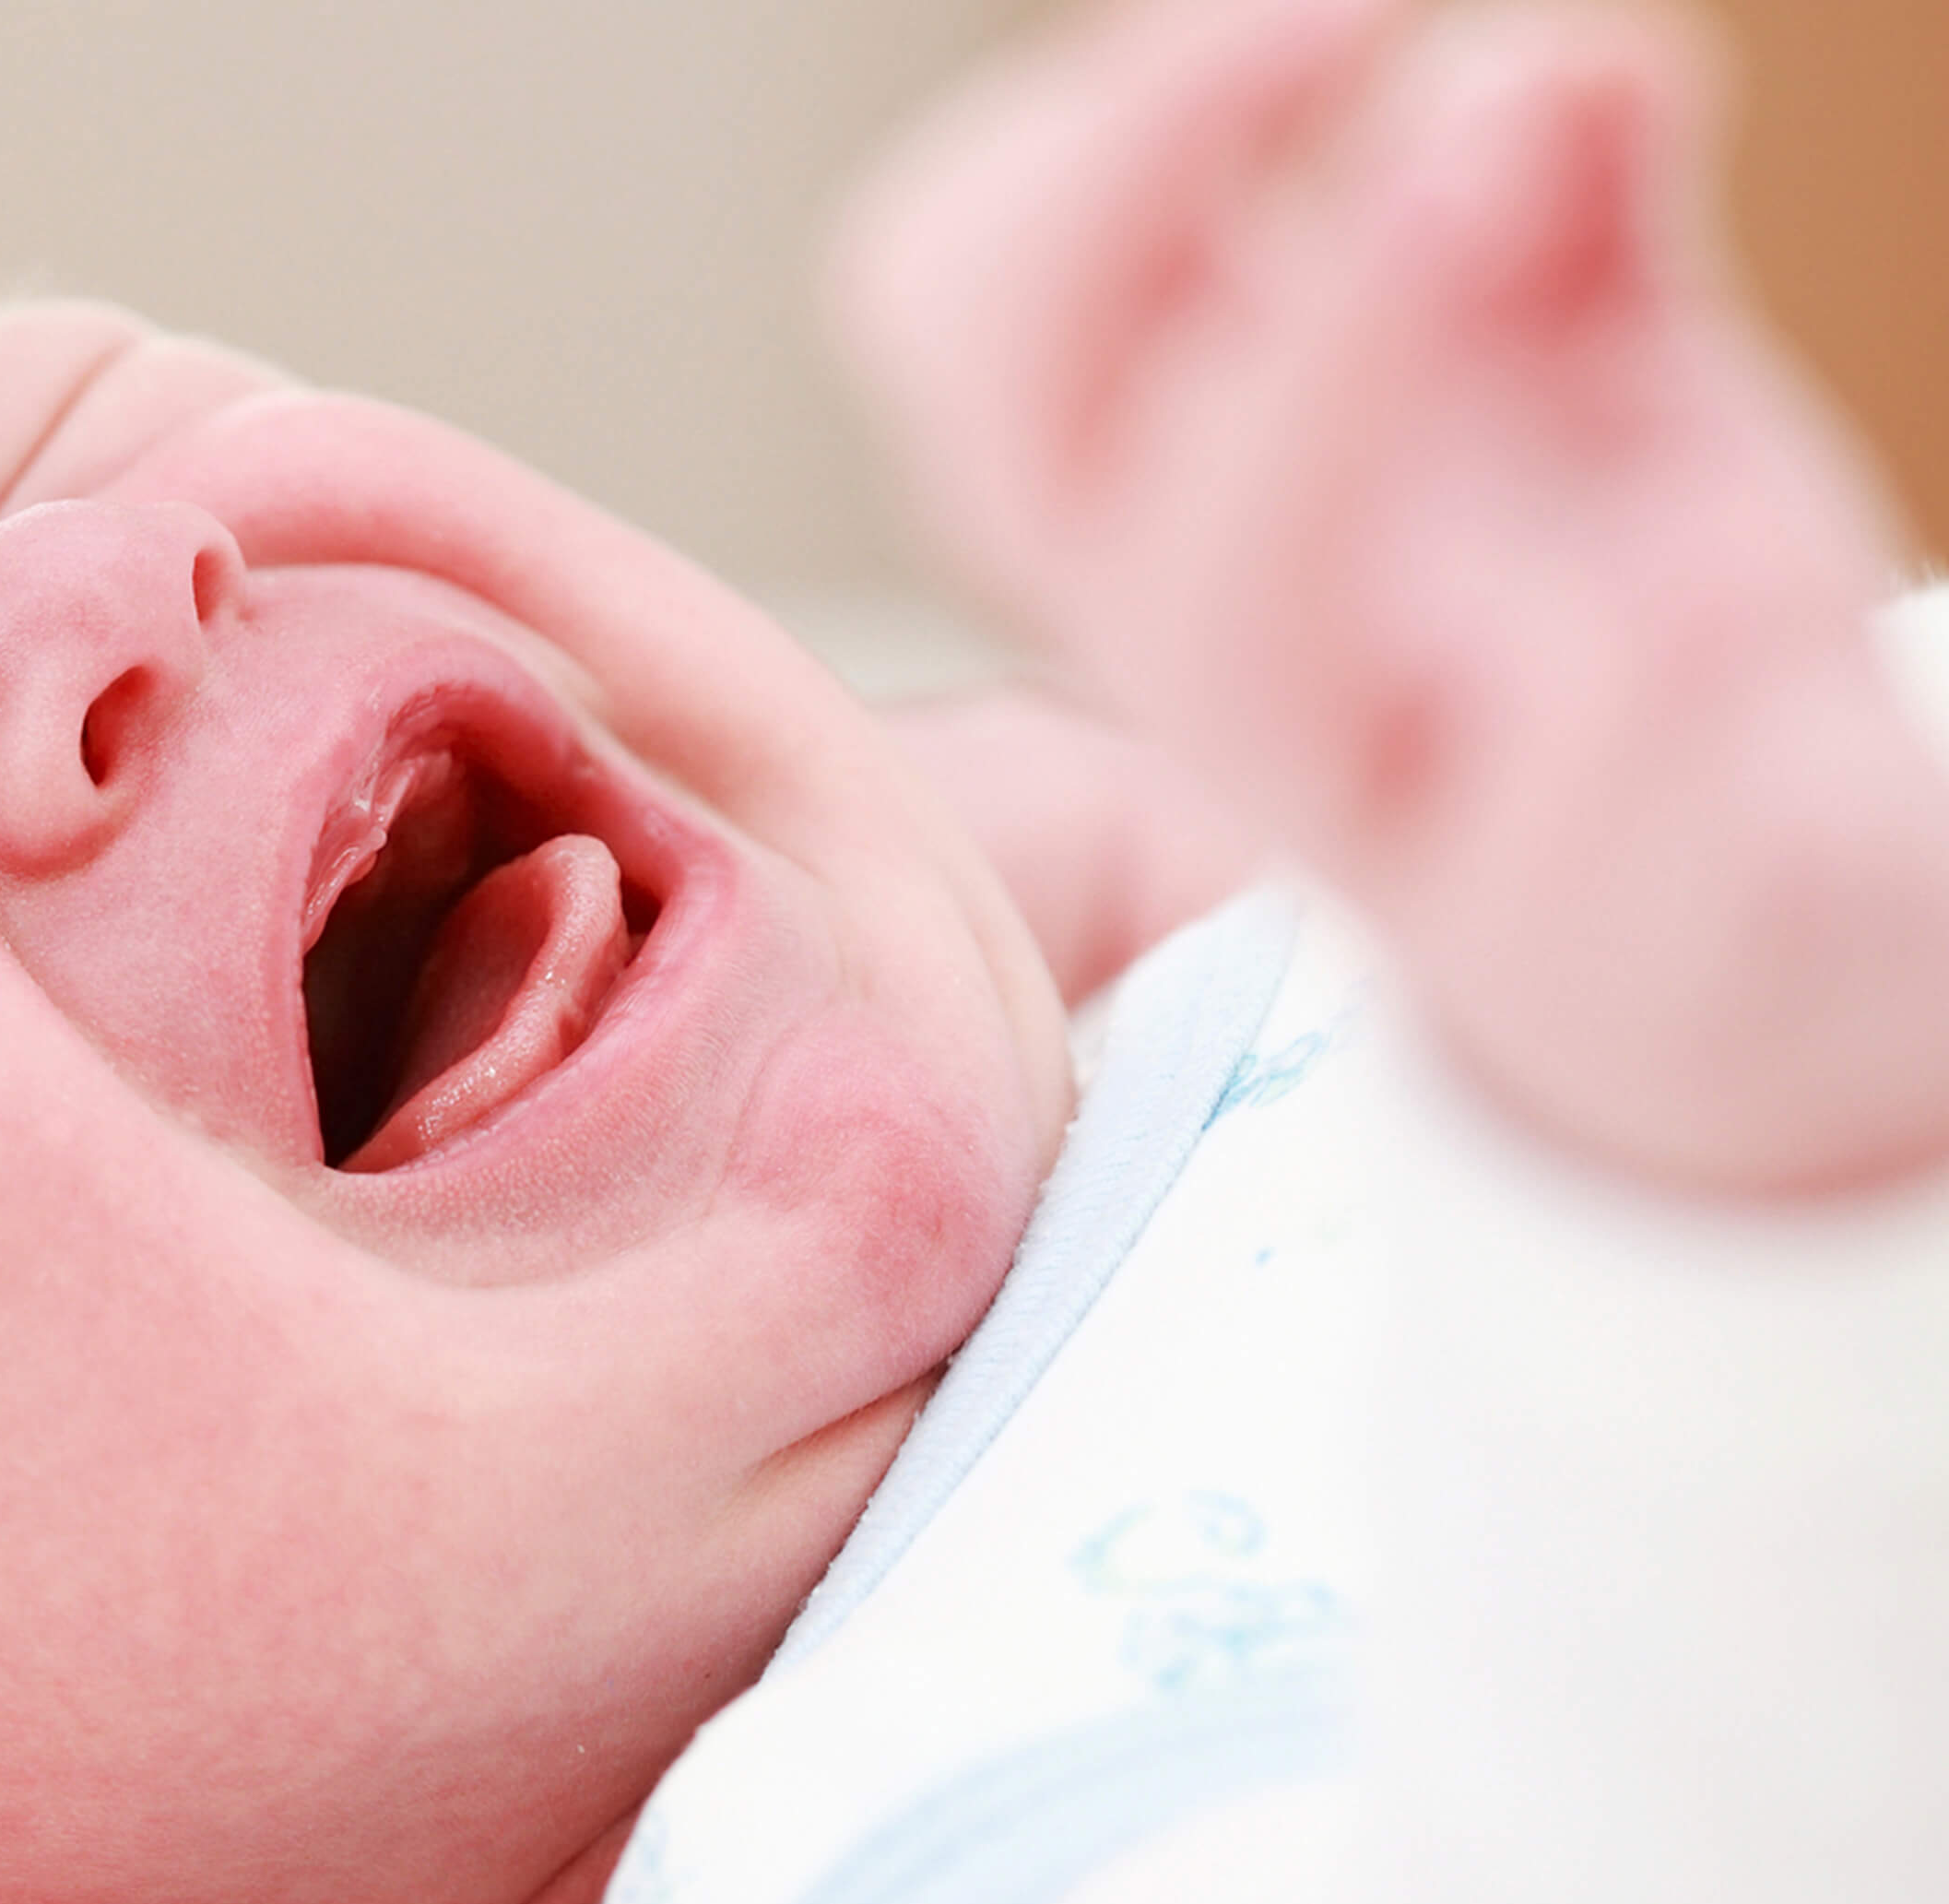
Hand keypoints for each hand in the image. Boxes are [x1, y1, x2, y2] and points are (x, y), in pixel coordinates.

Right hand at [836, 0, 1948, 1192]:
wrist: (1783, 968)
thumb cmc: (1621, 660)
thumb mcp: (1589, 378)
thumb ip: (1562, 200)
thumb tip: (1547, 52)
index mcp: (1189, 501)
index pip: (964, 320)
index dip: (1058, 151)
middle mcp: (1241, 655)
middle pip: (1024, 449)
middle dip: (1131, 187)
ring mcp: (1406, 810)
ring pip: (1229, 640)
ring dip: (1323, 375)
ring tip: (1498, 147)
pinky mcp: (1611, 941)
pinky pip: (1566, 851)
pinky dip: (1635, 687)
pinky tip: (1722, 559)